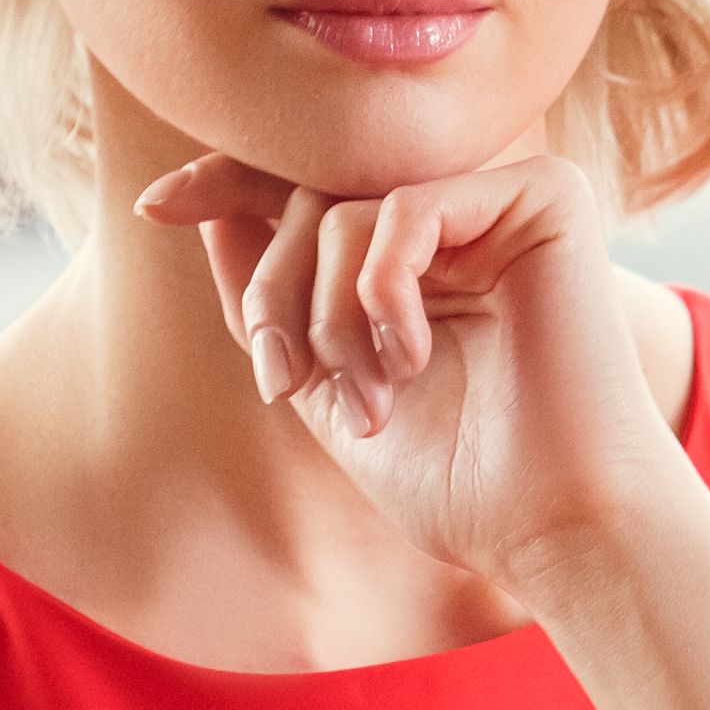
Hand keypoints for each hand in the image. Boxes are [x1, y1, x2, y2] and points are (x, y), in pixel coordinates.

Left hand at [136, 151, 702, 592]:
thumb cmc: (459, 481)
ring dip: (325, 313)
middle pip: (311, 197)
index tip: (155, 206)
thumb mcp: (330, 387)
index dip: (225, 183)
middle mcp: (463, 216)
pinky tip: (406, 357)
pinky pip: (406, 207)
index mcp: (420, 255)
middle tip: (284, 384)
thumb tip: (206, 209)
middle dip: (272, 291)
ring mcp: (502, 201)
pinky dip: (380, 288)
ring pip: (348, 207)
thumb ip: (278, 303)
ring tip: (362, 400)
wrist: (554, 526)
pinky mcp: (545, 195)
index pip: (308, 190)